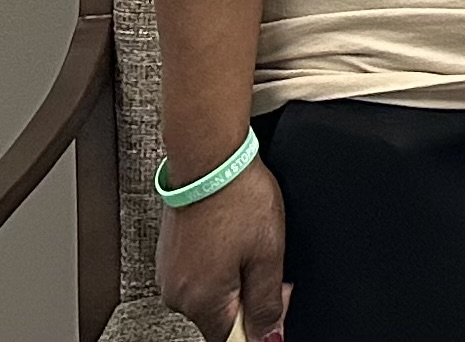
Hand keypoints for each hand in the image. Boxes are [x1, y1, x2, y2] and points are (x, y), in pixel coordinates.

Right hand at [157, 156, 289, 341]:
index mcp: (201, 300)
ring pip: (210, 293)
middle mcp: (177, 293)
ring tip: (248, 240)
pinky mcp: (169, 255)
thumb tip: (269, 336)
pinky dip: (218, 262)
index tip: (276, 298)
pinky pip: (198, 273)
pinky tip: (231, 235)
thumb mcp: (268, 254)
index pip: (230, 339)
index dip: (259, 323)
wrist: (211, 160)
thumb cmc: (239, 199)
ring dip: (233, 277)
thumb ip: (267, 301)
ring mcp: (169, 274)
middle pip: (220, 316)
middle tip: (267, 259)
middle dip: (248, 296)